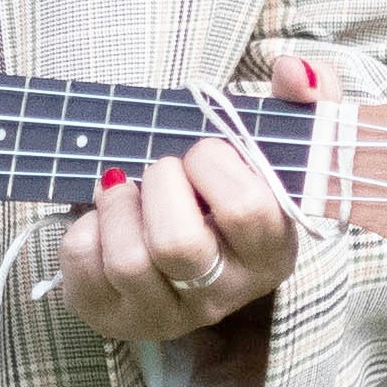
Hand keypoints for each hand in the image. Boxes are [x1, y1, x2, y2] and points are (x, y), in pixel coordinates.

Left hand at [56, 56, 316, 347]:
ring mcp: (169, 313)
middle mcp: (225, 293)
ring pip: (128, 260)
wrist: (178, 242)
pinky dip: (84, 226)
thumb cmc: (226, 187)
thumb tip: (295, 69)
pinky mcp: (116, 317)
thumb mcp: (272, 144)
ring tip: (128, 191)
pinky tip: (105, 220)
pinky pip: (84, 263)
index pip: (247, 210)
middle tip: (162, 170)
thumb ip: (302, 99)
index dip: (212, 164)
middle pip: (178, 244)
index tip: (203, 152)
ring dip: (117, 204)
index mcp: (273, 250)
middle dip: (159, 183)